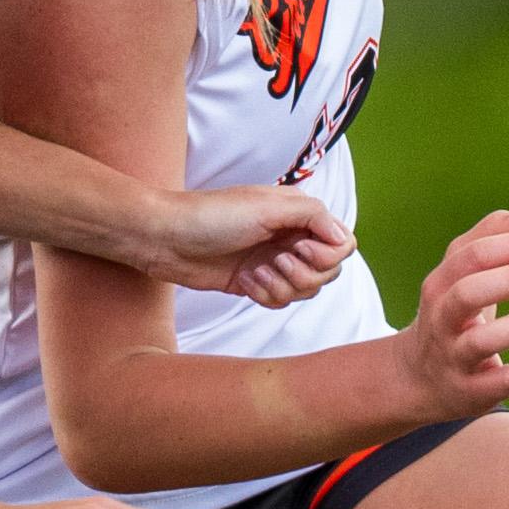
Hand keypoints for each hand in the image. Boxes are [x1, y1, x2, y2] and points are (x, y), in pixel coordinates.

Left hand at [150, 181, 354, 310]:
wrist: (165, 239)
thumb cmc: (211, 216)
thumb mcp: (266, 206)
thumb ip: (312, 216)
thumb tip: (343, 238)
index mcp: (297, 214)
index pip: (341, 242)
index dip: (327, 253)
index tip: (297, 248)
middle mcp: (290, 237)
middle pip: (328, 271)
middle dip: (304, 274)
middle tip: (275, 261)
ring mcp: (273, 261)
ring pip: (305, 290)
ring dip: (282, 287)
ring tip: (254, 273)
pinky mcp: (255, 283)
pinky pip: (280, 301)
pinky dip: (265, 296)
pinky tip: (243, 281)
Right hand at [395, 209, 508, 420]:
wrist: (416, 379)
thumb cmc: (452, 317)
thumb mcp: (460, 277)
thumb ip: (491, 240)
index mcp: (440, 287)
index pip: (470, 256)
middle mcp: (442, 322)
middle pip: (467, 293)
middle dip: (508, 279)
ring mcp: (454, 359)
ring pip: (480, 341)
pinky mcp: (471, 392)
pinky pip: (502, 382)